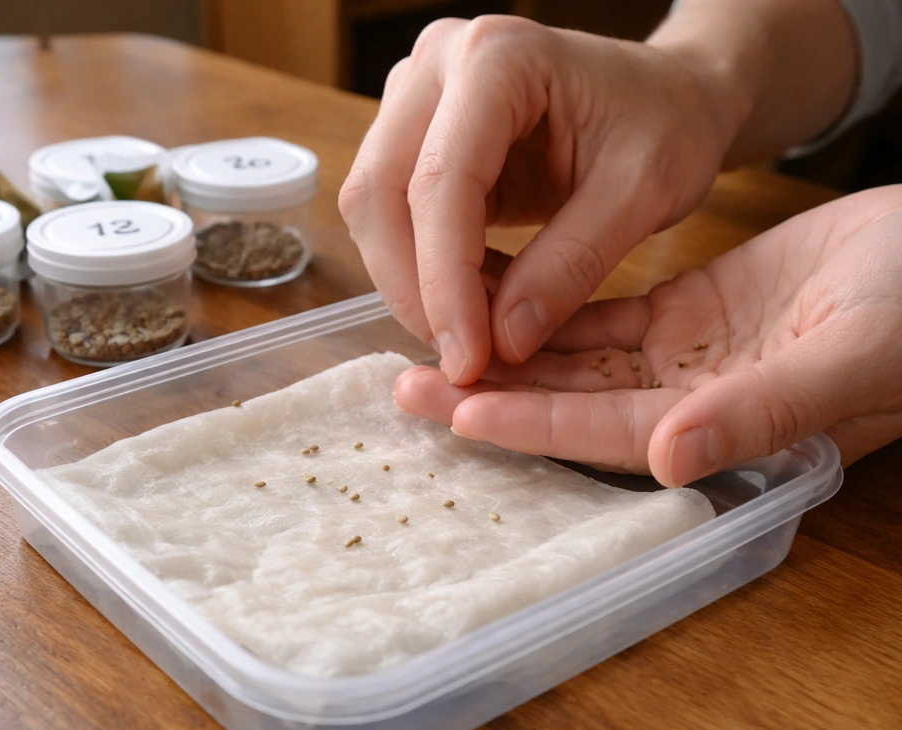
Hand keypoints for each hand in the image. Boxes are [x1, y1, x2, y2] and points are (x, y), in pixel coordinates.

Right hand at [339, 15, 741, 385]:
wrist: (669, 96)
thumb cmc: (669, 123)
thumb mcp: (644, 193)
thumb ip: (572, 264)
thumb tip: (503, 343)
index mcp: (498, 57)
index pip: (440, 181)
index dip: (444, 281)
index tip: (468, 359)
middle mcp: (438, 64)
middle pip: (379, 192)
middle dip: (413, 289)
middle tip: (461, 361)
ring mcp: (416, 98)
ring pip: (371, 208)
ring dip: (411, 284)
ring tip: (472, 336)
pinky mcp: (416, 137)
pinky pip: (392, 216)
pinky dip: (422, 271)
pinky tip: (469, 305)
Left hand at [394, 187, 901, 485]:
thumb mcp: (856, 354)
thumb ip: (767, 408)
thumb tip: (673, 455)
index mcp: (725, 425)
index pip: (608, 431)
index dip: (534, 423)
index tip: (460, 410)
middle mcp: (689, 401)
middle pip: (571, 402)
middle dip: (491, 393)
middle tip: (408, 384)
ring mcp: (682, 357)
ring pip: (576, 357)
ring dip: (506, 350)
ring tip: (431, 341)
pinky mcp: (685, 312)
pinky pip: (600, 312)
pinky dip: (548, 304)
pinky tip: (494, 293)